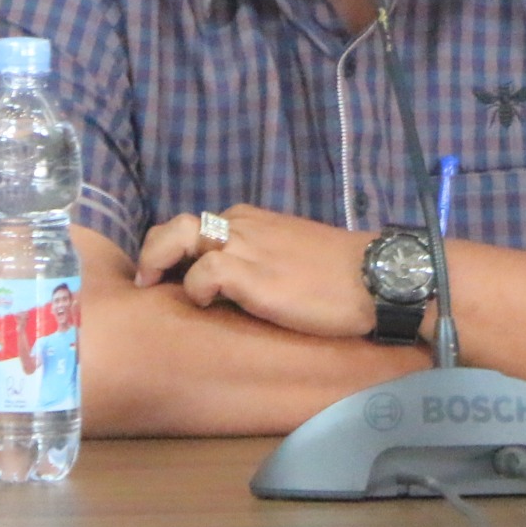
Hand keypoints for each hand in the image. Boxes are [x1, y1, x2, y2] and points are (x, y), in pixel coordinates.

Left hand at [133, 206, 376, 337]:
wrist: (377, 277)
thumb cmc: (344, 276)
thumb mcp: (294, 256)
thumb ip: (264, 257)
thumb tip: (243, 282)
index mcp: (253, 221)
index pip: (199, 225)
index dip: (177, 249)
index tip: (168, 275)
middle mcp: (243, 226)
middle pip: (176, 225)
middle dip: (154, 251)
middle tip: (148, 281)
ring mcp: (245, 247)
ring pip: (178, 237)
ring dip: (159, 261)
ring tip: (155, 289)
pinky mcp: (249, 274)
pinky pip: (201, 274)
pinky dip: (195, 289)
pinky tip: (208, 305)